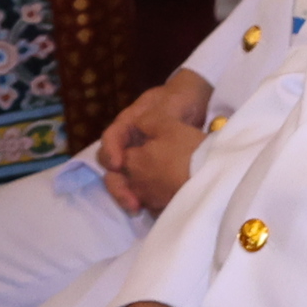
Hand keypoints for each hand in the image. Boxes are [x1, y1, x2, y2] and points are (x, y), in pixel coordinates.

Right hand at [96, 71, 213, 213]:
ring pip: (125, 177)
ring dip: (128, 193)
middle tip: (129, 199)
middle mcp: (129, 141)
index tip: (118, 164)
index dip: (111, 151)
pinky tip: (152, 206)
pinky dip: (144, 195)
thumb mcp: (171, 104)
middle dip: (117, 183)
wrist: (195, 101)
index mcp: (129, 123)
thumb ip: (160, 115)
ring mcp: (139, 155)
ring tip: (137, 207)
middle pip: (112, 164)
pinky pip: (141, 184)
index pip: (111, 137)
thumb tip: (149, 130)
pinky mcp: (150, 169)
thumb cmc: (180, 99)